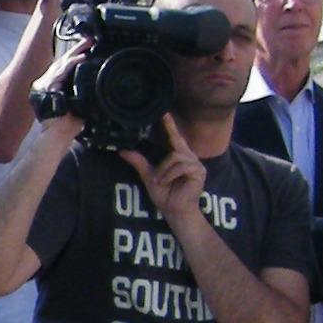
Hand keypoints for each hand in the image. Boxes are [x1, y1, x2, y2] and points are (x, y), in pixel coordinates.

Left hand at [117, 116, 211, 233]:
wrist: (175, 211)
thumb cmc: (165, 195)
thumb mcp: (149, 176)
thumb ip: (139, 162)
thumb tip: (123, 151)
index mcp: (179, 156)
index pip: (175, 137)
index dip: (170, 125)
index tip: (164, 112)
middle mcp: (189, 157)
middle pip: (174, 148)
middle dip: (162, 165)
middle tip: (156, 180)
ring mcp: (196, 164)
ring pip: (176, 157)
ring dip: (165, 171)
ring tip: (161, 183)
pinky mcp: (199, 172)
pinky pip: (182, 166)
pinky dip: (170, 174)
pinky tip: (167, 183)